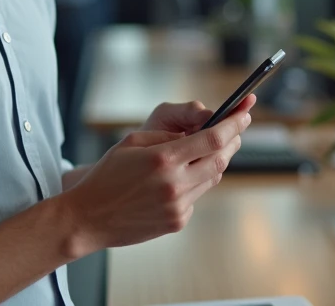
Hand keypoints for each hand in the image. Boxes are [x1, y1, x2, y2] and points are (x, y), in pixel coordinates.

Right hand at [59, 97, 254, 255]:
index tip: (245, 113)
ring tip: (207, 149)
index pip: (213, 138)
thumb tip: (198, 134)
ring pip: (212, 178)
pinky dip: (195, 182)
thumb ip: (168, 137)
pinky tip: (179, 179)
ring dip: (215, 161)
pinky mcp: (177, 222)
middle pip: (221, 159)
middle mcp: (175, 184)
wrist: (89, 217)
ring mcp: (178, 206)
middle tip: (236, 129)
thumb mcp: (133, 142)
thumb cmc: (107, 174)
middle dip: (233, 141)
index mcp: (163, 159)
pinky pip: (197, 196)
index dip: (234, 124)